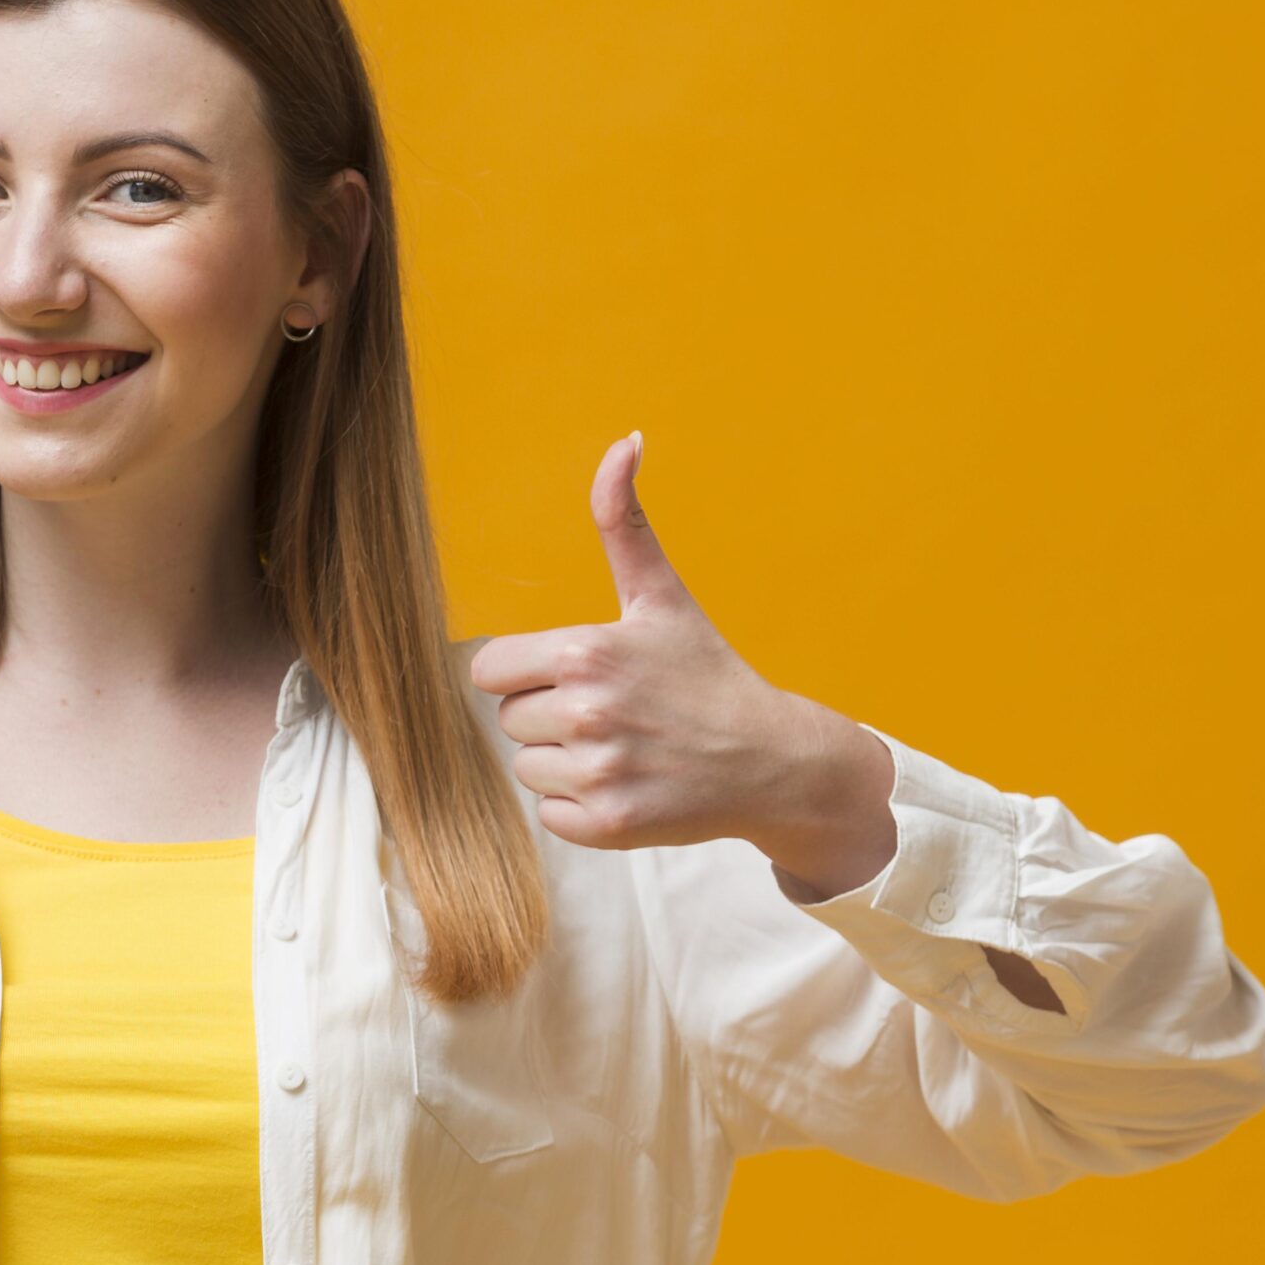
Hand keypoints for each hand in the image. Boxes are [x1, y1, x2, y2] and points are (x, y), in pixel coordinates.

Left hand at [470, 432, 834, 852]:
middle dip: (550, 716)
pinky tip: (631, 784)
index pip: (490, 670)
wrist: (774, 760)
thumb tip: (625, 441)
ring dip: (565, 763)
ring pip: (527, 768)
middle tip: (614, 712)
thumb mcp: (662, 597)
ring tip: (625, 748)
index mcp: (586, 652)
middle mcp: (587, 712)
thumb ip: (625, 522)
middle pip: (509, 720)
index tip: (576, 675)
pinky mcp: (609, 823)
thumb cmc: (708, 675)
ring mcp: (599, 771)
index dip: (527, 672)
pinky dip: (581, 807)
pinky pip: (550, 814)